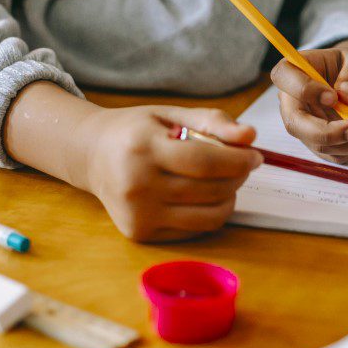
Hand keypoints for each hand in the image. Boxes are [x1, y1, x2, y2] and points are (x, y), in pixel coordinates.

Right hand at [75, 106, 261, 241]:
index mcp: (142, 148)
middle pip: (209, 190)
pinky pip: (195, 229)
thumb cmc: (137, 131)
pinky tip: (205, 195)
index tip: (255, 155)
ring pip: (208, 215)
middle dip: (238, 177)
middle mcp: (136, 185)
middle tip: (243, 164)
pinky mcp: (140, 233)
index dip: (237, 160)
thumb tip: (250, 136)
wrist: (92, 155)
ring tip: (226, 180)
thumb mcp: (171, 114)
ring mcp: (137, 213)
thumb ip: (212, 121)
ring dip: (229, 197)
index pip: (203, 161)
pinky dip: (210, 213)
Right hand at [270, 39, 347, 163]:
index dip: (305, 90)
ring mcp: (305, 126)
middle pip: (296, 124)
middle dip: (329, 133)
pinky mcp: (322, 143)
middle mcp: (293, 102)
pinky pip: (338, 155)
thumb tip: (347, 93)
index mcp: (294, 71)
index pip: (285, 79)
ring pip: (321, 145)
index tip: (333, 96)